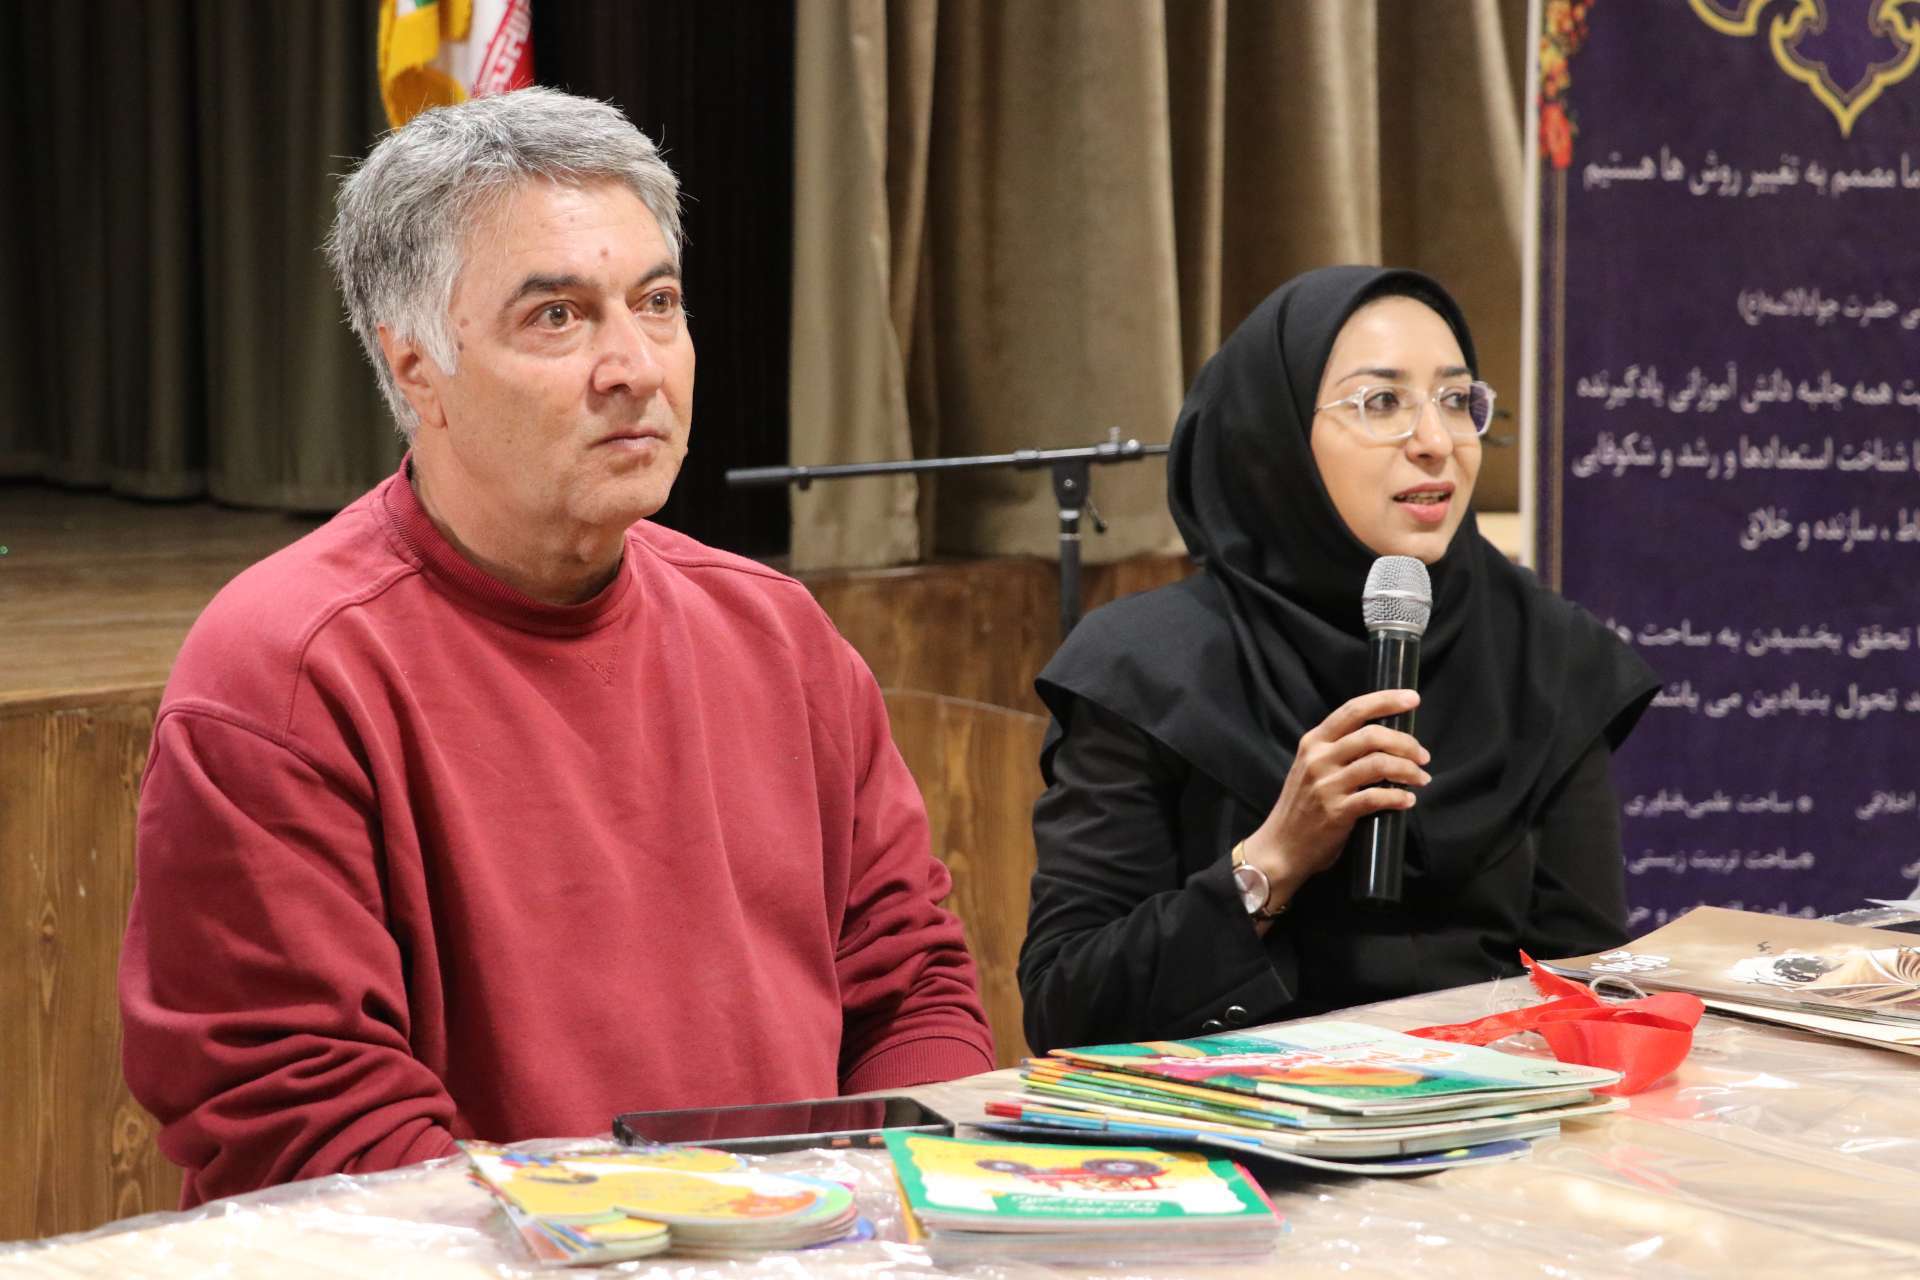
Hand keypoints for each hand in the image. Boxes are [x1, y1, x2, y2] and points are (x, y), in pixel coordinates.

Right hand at [1239, 690, 1429, 904]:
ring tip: (1421, 778)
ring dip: (1409, 770)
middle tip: (1423, 756)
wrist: (1280, 847)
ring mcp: (1326, 785)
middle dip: (1406, 743)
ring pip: (1379, 764)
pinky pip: (1376, 797)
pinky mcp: (1336, 812)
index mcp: (1314, 742)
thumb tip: (1384, 740)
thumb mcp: (1311, 768)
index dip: (1386, 700)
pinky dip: (1398, 797)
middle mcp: (1318, 759)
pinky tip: (1407, 800)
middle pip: (1372, 735)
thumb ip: (1338, 751)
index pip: (1353, 710)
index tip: (1412, 698)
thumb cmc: (1302, 807)